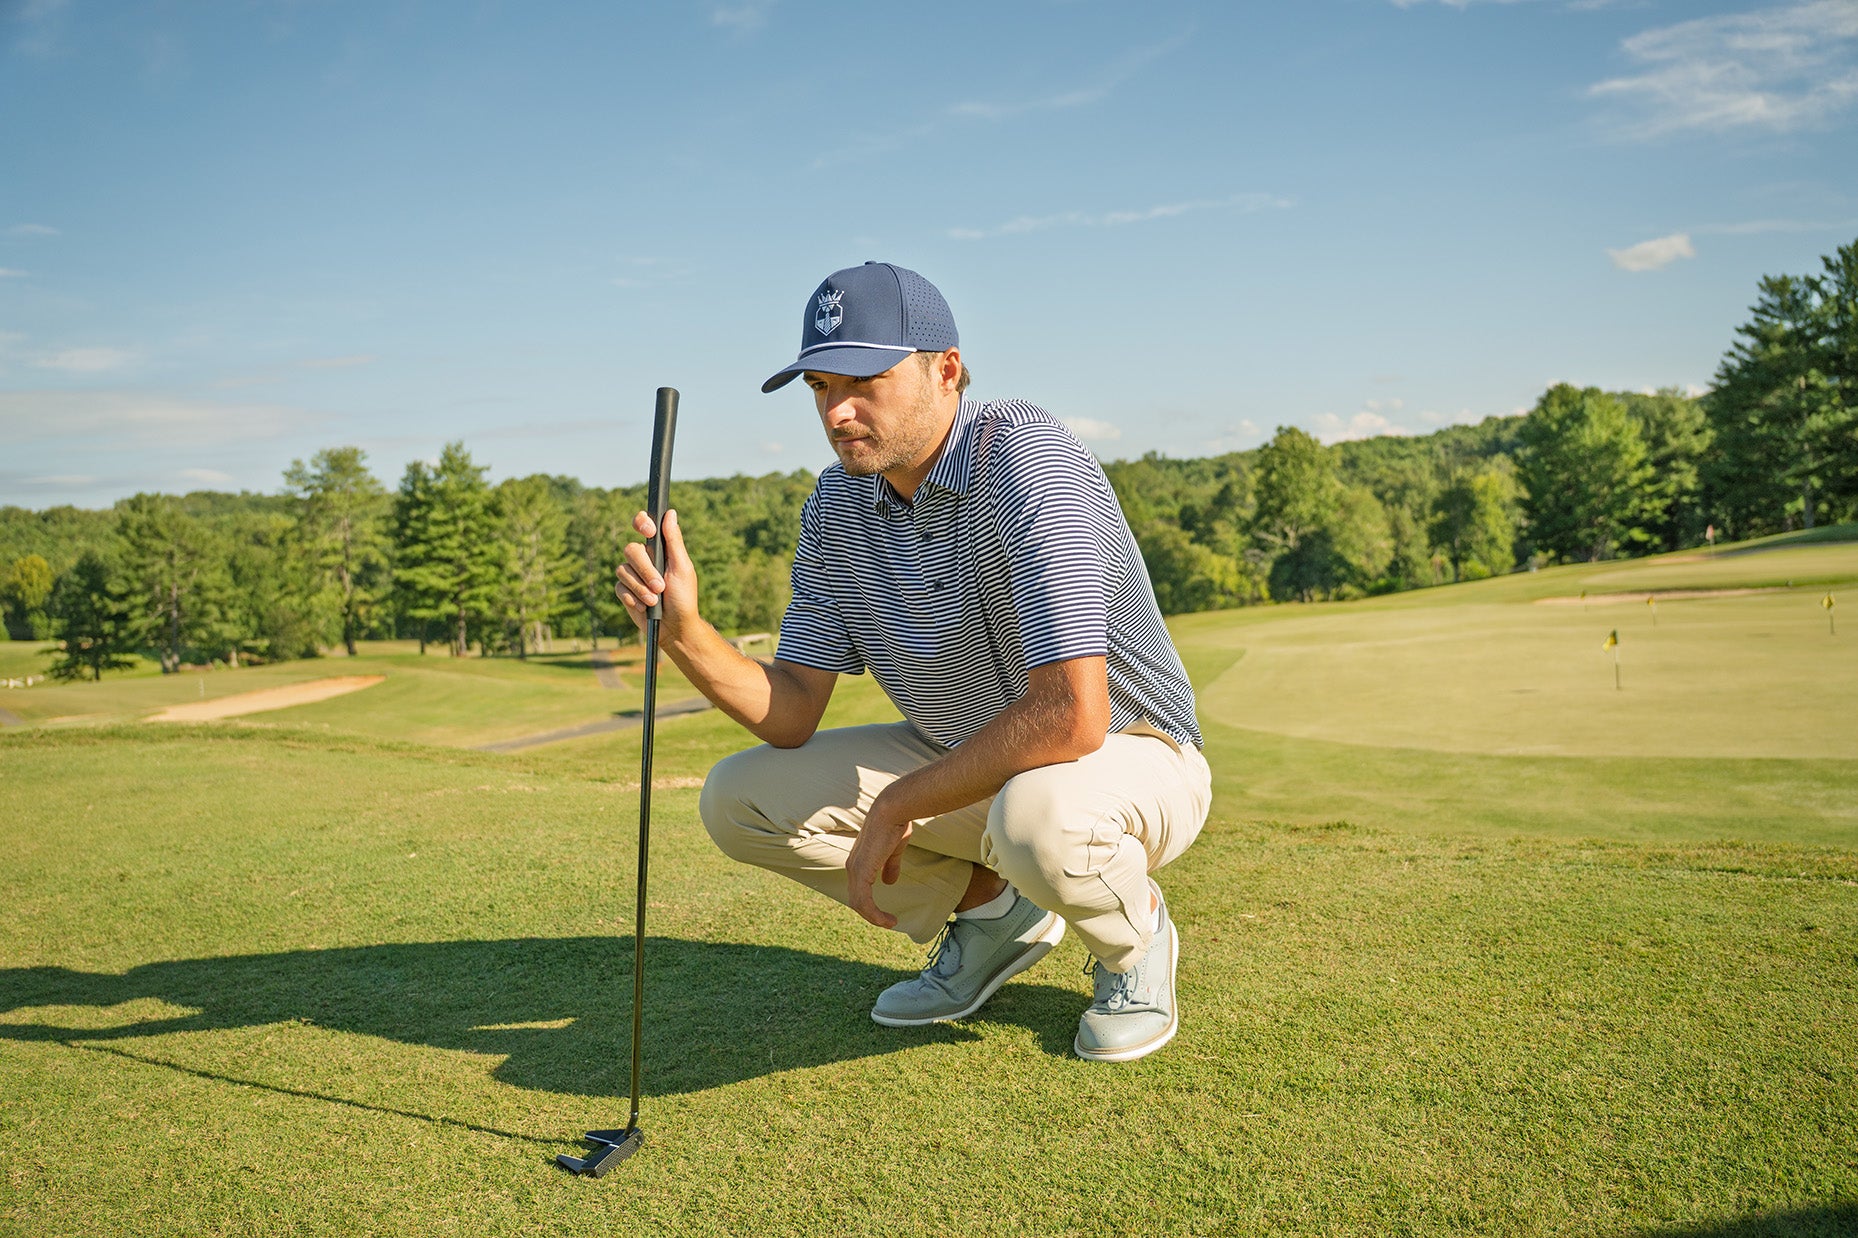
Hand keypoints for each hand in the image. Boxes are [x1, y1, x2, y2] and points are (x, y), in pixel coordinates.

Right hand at [614, 509, 697, 638]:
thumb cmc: (683, 597)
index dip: (642, 523)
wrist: (674, 627)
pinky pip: (619, 587)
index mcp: (659, 549)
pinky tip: (644, 607)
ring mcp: (632, 574)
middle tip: (660, 586)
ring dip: (640, 587)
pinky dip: (633, 597)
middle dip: (645, 570)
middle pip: (631, 549)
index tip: (649, 530)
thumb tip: (670, 513)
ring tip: (654, 600)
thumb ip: (674, 541)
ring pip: (623, 570)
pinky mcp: (624, 591)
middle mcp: (644, 559)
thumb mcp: (682, 568)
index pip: (644, 525)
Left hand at [844, 793, 913, 929]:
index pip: (859, 890)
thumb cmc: (895, 825)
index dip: (871, 904)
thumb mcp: (894, 850)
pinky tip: (888, 920)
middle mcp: (852, 867)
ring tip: (890, 923)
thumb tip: (890, 882)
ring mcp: (855, 870)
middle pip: (857, 900)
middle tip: (888, 922)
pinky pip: (864, 901)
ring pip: (859, 904)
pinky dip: (875, 914)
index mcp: (859, 862)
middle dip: (872, 914)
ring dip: (875, 918)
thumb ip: (890, 866)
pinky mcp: (862, 872)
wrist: (893, 811)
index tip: (885, 912)